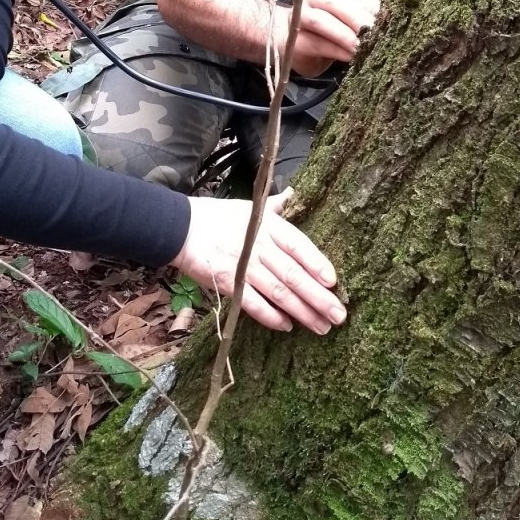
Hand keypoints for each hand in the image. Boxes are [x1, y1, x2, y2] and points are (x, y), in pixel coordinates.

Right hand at [170, 191, 343, 333]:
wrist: (180, 228)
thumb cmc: (218, 216)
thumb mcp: (250, 207)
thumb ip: (275, 206)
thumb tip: (294, 193)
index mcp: (267, 225)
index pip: (299, 245)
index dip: (318, 263)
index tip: (334, 281)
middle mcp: (258, 245)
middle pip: (294, 274)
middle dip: (319, 296)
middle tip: (339, 315)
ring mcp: (242, 265)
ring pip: (279, 291)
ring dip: (303, 311)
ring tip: (322, 326)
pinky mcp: (226, 283)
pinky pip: (253, 303)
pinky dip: (270, 316)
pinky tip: (287, 326)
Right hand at [279, 0, 379, 76]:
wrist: (290, 36)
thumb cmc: (329, 24)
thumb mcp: (348, 13)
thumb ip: (364, 13)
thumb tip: (388, 22)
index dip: (373, 9)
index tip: (389, 23)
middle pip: (336, 3)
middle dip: (360, 21)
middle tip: (379, 37)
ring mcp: (299, 14)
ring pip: (323, 22)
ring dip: (348, 37)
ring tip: (365, 49)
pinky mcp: (294, 38)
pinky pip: (318, 44)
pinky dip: (338, 52)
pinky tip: (352, 58)